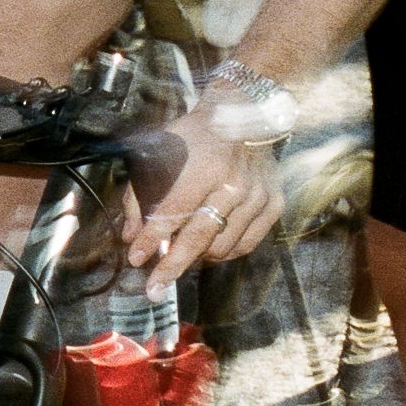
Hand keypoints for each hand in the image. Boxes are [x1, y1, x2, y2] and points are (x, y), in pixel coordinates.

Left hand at [124, 105, 281, 296]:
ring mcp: (258, 197)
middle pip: (198, 238)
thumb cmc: (192, 136)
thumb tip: (132, 237)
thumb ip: (140, 196)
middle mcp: (234, 185)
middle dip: (172, 267)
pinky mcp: (274, 204)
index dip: (151, 240)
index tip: (135, 259)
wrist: (241, 116)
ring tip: (178, 259)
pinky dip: (224, 253)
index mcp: (203, 168)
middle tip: (154, 290)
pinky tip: (207, 252)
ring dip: (197, 258)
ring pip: (223, 246)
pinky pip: (247, 243)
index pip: (172, 215)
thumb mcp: (155, 155)